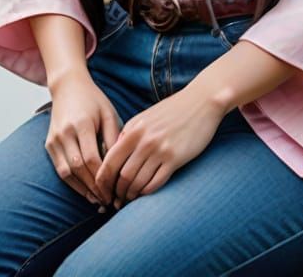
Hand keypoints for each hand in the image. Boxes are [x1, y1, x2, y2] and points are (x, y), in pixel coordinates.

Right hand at [43, 72, 123, 205]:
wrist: (67, 86)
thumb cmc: (93, 100)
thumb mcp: (108, 113)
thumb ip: (114, 137)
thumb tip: (121, 165)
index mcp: (82, 124)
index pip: (91, 158)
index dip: (103, 177)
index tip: (115, 189)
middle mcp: (65, 132)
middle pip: (78, 168)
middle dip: (94, 187)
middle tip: (109, 200)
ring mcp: (54, 139)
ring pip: (66, 172)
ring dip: (82, 189)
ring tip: (98, 200)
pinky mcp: (49, 144)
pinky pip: (59, 169)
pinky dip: (72, 183)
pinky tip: (85, 190)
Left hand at [95, 87, 224, 207]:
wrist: (200, 102)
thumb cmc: (171, 111)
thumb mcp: (145, 118)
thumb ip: (128, 134)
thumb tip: (113, 155)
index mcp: (133, 129)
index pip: (109, 161)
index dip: (102, 180)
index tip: (102, 190)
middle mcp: (144, 140)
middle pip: (122, 176)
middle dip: (116, 192)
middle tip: (115, 201)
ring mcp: (160, 150)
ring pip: (138, 182)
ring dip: (131, 195)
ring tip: (128, 200)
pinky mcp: (175, 159)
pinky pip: (156, 183)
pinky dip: (147, 192)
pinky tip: (144, 194)